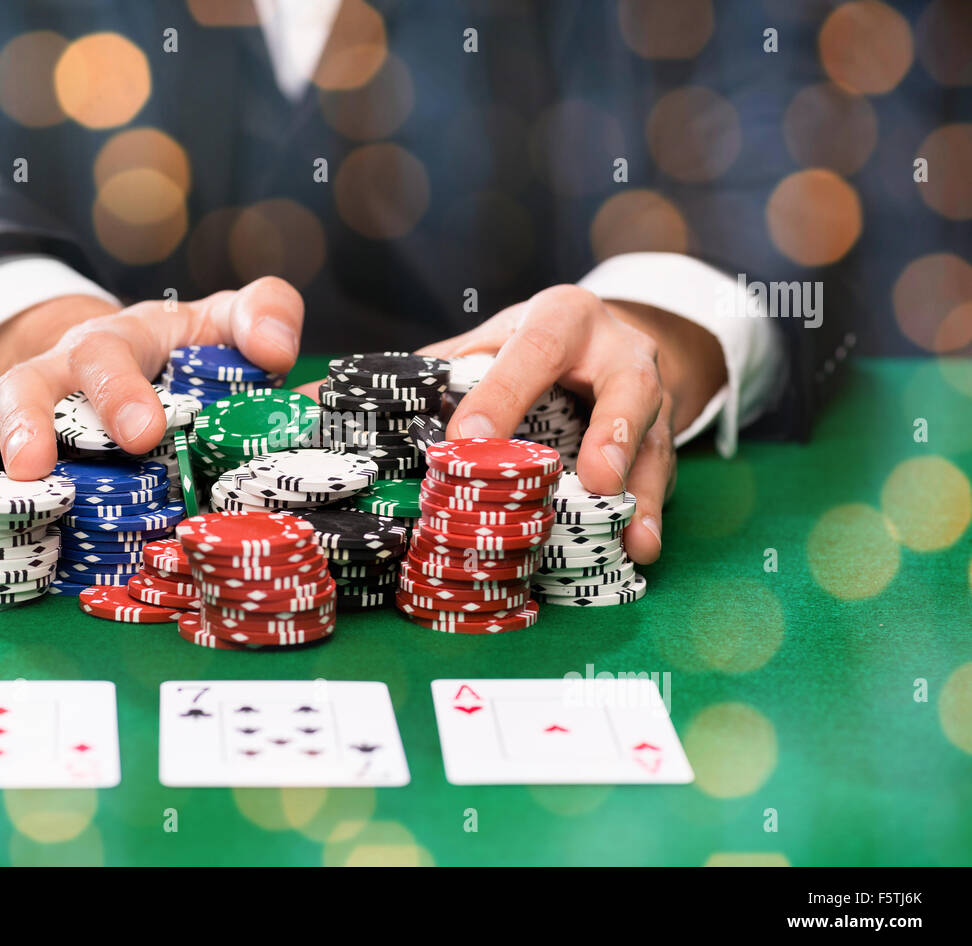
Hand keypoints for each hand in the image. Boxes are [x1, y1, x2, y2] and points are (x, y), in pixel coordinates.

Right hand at [0, 277, 304, 560]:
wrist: (117, 361)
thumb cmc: (181, 354)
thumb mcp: (220, 326)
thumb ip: (260, 316)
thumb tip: (274, 350)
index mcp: (116, 343)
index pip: (109, 353)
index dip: (121, 391)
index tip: (145, 434)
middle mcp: (55, 374)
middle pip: (25, 385)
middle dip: (25, 426)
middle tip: (33, 470)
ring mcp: (17, 413)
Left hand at [420, 285, 726, 564]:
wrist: (607, 338)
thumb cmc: (534, 345)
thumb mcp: (494, 339)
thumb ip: (442, 366)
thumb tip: (362, 402)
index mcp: (563, 318)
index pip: (535, 350)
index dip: (502, 395)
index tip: (467, 439)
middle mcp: (619, 351)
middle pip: (628, 385)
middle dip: (613, 433)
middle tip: (597, 480)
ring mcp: (652, 396)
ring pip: (654, 439)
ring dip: (641, 490)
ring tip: (630, 536)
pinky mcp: (664, 435)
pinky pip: (663, 474)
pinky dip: (652, 513)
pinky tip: (640, 547)